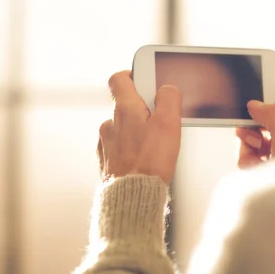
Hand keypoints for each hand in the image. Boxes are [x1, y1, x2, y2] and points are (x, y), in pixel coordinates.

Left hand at [96, 70, 182, 184]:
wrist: (132, 198)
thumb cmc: (150, 162)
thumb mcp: (168, 123)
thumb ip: (168, 99)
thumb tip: (166, 89)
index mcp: (124, 109)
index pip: (119, 79)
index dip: (132, 75)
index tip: (145, 79)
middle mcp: (110, 124)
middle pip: (125, 106)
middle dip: (143, 110)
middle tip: (162, 121)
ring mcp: (106, 144)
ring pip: (123, 129)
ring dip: (137, 133)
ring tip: (156, 147)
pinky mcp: (107, 163)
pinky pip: (119, 149)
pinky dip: (131, 151)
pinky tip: (145, 162)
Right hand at [235, 75, 274, 168]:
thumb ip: (272, 114)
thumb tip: (255, 104)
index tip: (261, 76)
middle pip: (266, 112)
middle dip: (251, 117)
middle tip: (247, 122)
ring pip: (253, 134)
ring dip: (247, 141)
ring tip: (255, 151)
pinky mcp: (267, 167)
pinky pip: (248, 156)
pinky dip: (247, 160)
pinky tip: (255, 167)